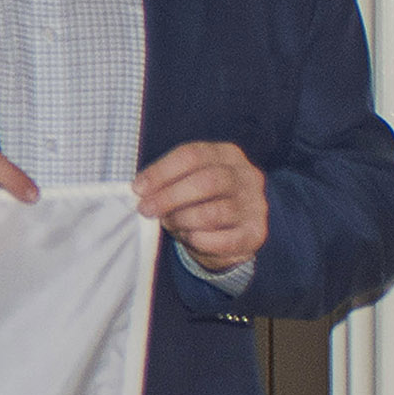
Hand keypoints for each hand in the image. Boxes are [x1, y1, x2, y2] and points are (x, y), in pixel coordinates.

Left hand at [135, 139, 267, 269]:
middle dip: (169, 197)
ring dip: (181, 220)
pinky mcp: (255, 233)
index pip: (193, 155)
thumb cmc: (202, 201)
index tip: (138, 188)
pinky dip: (198, 240)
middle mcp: (247, 176)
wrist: (233, 232)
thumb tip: (141, 189)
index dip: (161, 172)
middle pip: (206, 182)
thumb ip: (168, 180)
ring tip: (169, 224)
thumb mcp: (188, 181)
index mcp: (228, 154)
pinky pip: (222, 240)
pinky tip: (189, 237)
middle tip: (146, 209)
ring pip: (212, 213)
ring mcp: (255, 205)